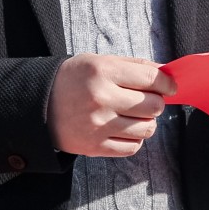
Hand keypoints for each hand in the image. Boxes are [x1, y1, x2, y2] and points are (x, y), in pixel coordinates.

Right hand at [48, 54, 175, 157]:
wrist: (38, 105)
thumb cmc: (73, 80)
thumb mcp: (99, 62)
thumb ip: (134, 66)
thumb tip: (166, 74)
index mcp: (102, 72)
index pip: (151, 78)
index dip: (167, 83)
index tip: (170, 87)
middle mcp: (101, 98)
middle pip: (153, 106)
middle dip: (156, 103)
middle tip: (147, 100)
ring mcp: (98, 125)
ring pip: (146, 129)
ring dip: (146, 122)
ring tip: (134, 115)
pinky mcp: (95, 146)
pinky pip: (132, 147)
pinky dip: (134, 139)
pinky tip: (124, 129)